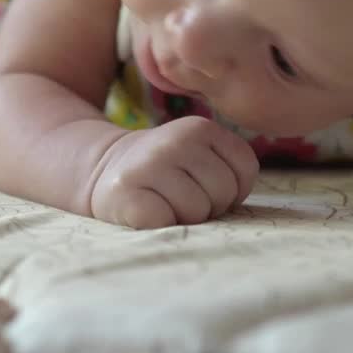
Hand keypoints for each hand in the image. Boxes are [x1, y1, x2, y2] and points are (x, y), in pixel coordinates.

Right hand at [91, 116, 259, 228]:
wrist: (106, 170)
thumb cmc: (166, 171)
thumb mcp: (201, 154)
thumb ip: (229, 168)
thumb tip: (233, 204)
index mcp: (200, 127)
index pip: (246, 169)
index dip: (234, 189)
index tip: (208, 187)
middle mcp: (176, 140)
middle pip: (223, 191)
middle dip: (210, 205)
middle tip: (183, 197)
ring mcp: (149, 165)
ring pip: (197, 210)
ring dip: (184, 217)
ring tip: (165, 203)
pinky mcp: (126, 193)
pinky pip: (166, 222)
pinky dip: (161, 225)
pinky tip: (148, 210)